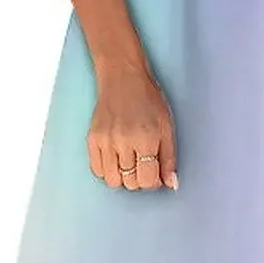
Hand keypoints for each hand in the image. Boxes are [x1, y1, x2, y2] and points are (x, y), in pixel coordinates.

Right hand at [88, 63, 178, 190]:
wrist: (123, 78)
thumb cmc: (148, 99)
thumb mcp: (167, 127)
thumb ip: (169, 158)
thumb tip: (171, 183)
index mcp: (145, 139)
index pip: (147, 180)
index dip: (153, 182)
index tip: (154, 173)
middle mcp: (123, 142)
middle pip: (130, 183)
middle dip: (139, 179)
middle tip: (143, 165)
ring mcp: (105, 141)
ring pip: (112, 181)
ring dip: (122, 177)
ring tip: (129, 163)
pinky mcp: (92, 139)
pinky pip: (97, 170)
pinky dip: (107, 171)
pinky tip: (115, 159)